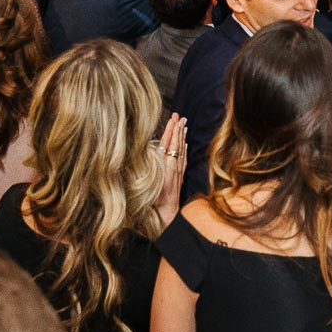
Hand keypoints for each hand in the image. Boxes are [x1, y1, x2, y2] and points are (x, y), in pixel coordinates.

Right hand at [153, 112, 188, 227]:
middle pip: (176, 144)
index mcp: (164, 167)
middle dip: (177, 129)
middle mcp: (173, 167)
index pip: (168, 144)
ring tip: (184, 124)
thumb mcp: (148, 185)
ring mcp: (178, 172)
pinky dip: (184, 149)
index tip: (173, 119)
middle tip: (180, 115)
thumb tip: (147, 154)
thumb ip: (146, 170)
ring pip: (181, 150)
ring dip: (182, 136)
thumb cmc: (153, 202)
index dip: (170, 131)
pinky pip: (183, 159)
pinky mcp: (180, 176)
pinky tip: (185, 143)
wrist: (166, 215)